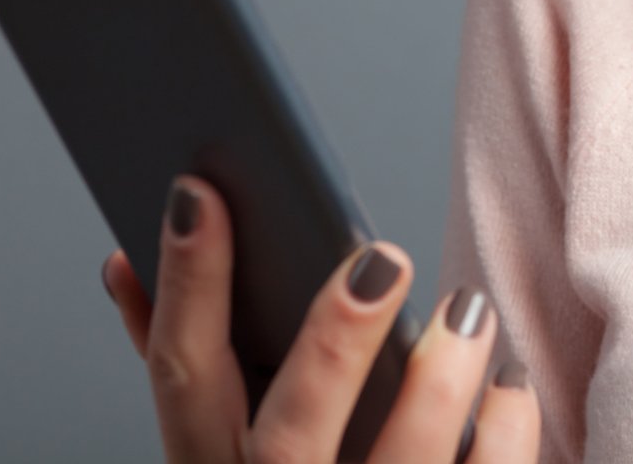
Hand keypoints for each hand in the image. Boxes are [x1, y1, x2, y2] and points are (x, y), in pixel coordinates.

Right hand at [100, 174, 540, 462]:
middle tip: (383, 259)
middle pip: (290, 435)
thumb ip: (188, 365)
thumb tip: (124, 262)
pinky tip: (508, 382)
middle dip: (333, 345)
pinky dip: (504, 432)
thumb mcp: (215, 443)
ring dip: (440, 382)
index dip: (184, 286)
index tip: (201, 194)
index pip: (181, 377)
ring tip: (469, 310)